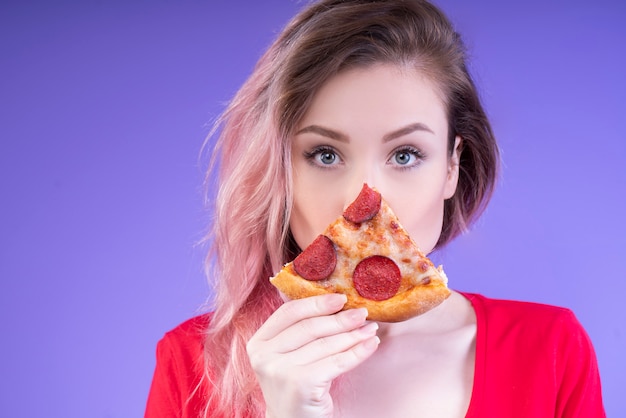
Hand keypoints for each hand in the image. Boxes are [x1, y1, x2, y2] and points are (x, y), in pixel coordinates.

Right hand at [246, 293, 379, 417]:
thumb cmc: (296, 389)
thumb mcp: (288, 358)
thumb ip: (300, 333)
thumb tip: (338, 305)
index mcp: (258, 343)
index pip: (289, 313)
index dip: (316, 303)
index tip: (341, 298)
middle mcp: (264, 356)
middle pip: (309, 328)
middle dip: (340, 319)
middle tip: (363, 313)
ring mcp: (280, 371)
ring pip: (325, 345)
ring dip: (353, 335)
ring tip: (371, 329)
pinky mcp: (300, 384)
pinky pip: (336, 362)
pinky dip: (357, 352)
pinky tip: (371, 345)